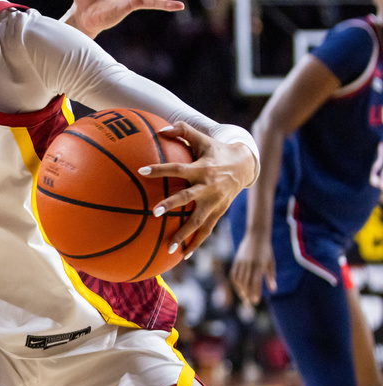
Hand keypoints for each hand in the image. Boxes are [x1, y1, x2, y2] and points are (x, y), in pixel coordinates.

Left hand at [145, 122, 257, 256]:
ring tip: (168, 248)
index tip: (141, 171)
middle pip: (188, 197)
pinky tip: (184, 255)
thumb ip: (182, 131)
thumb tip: (160, 129)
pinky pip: (207, 231)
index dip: (160, 169)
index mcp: (202, 168)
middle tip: (154, 211)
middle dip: (172, 204)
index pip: (177, 168)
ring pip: (199, 221)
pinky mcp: (219, 212)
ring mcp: (215, 202)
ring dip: (184, 234)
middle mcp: (208, 187)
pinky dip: (196, 243)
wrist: (245, 165)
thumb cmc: (216, 150)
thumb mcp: (202, 138)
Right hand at [229, 232, 276, 304]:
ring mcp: (241, 261)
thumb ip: (271, 276)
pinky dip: (236, 282)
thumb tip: (273, 290)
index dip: (255, 291)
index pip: (255, 281)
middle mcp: (248, 263)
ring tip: (244, 297)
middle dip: (247, 293)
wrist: (256, 235)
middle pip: (245, 282)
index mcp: (258, 264)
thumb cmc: (266, 250)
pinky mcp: (237, 260)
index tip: (255, 301)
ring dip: (241, 289)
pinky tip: (239, 288)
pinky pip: (234, 273)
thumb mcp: (271, 262)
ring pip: (238, 279)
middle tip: (250, 303)